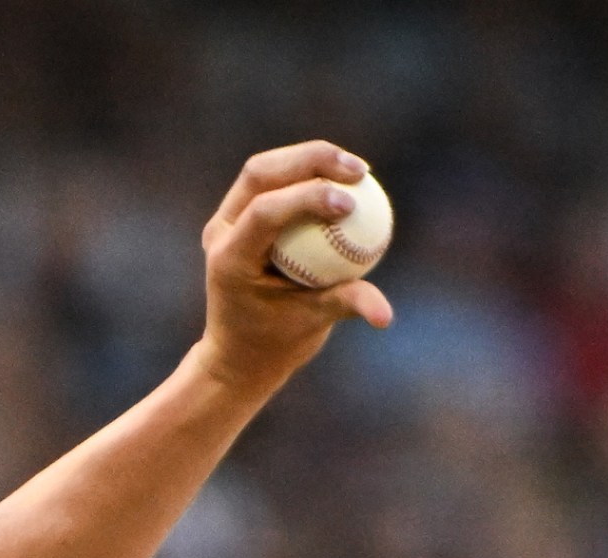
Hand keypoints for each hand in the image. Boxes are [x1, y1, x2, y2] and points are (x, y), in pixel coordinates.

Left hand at [196, 141, 394, 397]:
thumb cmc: (276, 342)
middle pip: (261, 172)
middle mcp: (222, 231)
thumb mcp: (312, 325)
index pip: (264, 211)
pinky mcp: (240, 214)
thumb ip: (346, 306)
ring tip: (358, 170)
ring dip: (312, 158)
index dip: (307, 198)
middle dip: (312, 160)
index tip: (350, 203)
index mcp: (230, 259)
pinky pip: (275, 180)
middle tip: (358, 171)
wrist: (240, 350)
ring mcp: (227, 219)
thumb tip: (385, 315)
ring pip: (265, 168)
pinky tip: (348, 178)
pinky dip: (310, 173)